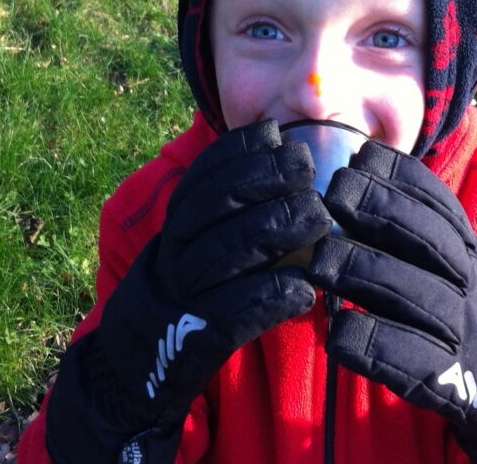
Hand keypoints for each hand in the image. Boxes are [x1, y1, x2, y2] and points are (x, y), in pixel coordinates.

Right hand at [46, 119, 331, 462]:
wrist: (141, 357)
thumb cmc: (194, 281)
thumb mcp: (202, 234)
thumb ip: (233, 201)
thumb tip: (284, 150)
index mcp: (178, 220)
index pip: (205, 173)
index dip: (242, 150)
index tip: (279, 135)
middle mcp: (175, 248)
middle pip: (219, 202)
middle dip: (266, 178)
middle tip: (307, 170)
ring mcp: (184, 291)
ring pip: (230, 249)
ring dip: (278, 229)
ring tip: (319, 220)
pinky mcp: (197, 336)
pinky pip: (235, 311)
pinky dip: (274, 295)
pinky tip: (305, 289)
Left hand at [308, 142, 476, 462]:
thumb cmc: (466, 306)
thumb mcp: (458, 260)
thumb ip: (421, 227)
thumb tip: (363, 175)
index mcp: (469, 250)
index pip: (441, 203)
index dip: (402, 177)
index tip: (361, 158)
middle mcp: (471, 282)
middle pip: (430, 238)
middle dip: (381, 208)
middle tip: (333, 194)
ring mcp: (462, 330)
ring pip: (417, 292)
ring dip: (365, 270)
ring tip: (320, 260)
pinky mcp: (447, 379)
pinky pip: (410, 358)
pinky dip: (372, 342)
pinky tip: (336, 330)